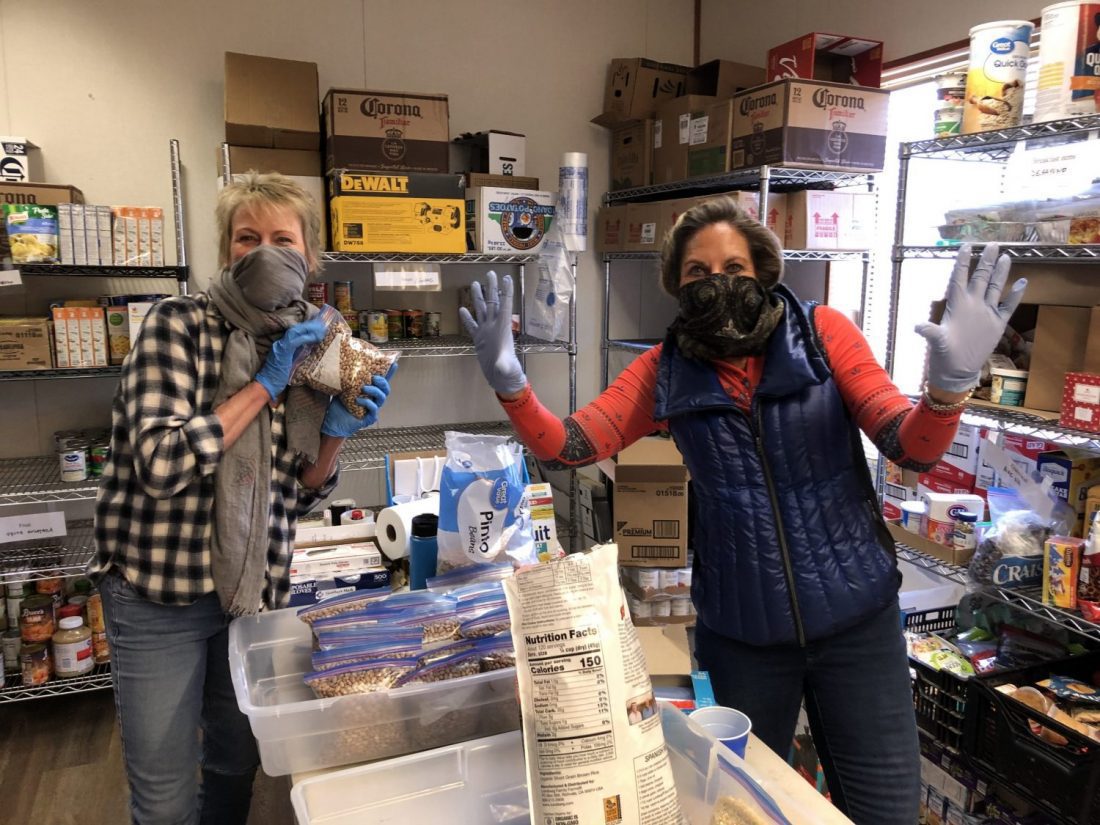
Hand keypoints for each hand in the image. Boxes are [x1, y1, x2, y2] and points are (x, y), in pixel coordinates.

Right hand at [255, 317, 326, 400]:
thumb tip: (308, 352)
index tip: (317, 326)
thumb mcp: (289, 364)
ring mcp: (281, 346)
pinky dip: (306, 337)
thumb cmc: (278, 378)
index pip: (295, 333)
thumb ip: (296, 356)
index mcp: (282, 346)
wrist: (267, 384)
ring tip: (320, 328)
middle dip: (309, 325)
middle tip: (321, 324)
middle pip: (296, 329)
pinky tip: (315, 337)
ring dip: (309, 329)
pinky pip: (296, 341)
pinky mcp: (283, 351)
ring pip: (296, 331)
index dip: (306, 328)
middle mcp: (281, 343)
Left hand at [320, 363, 396, 437]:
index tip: (394, 364)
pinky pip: (374, 409)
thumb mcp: (343, 389)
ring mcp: (373, 409)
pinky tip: (358, 400)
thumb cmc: (339, 406)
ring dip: (374, 391)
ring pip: (381, 398)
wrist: (333, 423)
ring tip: (364, 388)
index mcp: (370, 392)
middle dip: (382, 382)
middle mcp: (374, 400)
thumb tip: (346, 365)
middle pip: (385, 389)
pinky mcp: (370, 418)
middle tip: (373, 377)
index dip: (389, 373)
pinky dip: (367, 403)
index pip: (381, 381)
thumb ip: (348, 380)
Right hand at [458, 271, 526, 395]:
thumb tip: (503, 365)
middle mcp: (493, 326)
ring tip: (475, 283)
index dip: (506, 291)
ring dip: (479, 296)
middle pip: (492, 302)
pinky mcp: (478, 339)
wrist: (501, 378)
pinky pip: (471, 325)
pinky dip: (467, 317)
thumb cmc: (507, 372)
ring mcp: (485, 331)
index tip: (506, 278)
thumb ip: (504, 364)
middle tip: (490, 272)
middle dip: (491, 287)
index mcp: (502, 328)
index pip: (505, 305)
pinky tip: (462, 308)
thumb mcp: (506, 367)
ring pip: (481, 309)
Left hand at [915, 244, 1026, 393]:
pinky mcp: (996, 324)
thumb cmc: (944, 355)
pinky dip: (1015, 295)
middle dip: (985, 261)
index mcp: (957, 304)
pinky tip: (1022, 282)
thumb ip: (930, 332)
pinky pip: (1008, 306)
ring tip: (1006, 256)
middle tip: (992, 244)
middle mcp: (972, 304)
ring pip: (994, 287)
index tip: (965, 245)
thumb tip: (918, 327)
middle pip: (979, 277)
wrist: (958, 370)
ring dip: (1000, 273)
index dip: (962, 262)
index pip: (960, 277)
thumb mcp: (936, 342)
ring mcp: (985, 313)